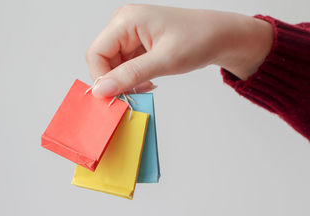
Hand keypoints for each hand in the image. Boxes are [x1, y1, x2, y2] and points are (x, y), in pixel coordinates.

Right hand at [85, 4, 272, 96]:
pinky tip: (149, 80)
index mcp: (126, 20)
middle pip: (102, 60)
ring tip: (148, 84)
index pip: (96, 53)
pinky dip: (133, 78)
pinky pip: (124, 65)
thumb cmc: (198, 39)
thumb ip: (130, 75)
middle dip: (115, 80)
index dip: (102, 77)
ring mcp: (129, 33)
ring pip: (112, 65)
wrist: (220, 36)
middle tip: (136, 92)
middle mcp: (123, 24)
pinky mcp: (136, 43)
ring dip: (126, 81)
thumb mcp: (164, 61)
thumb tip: (101, 90)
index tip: (116, 95)